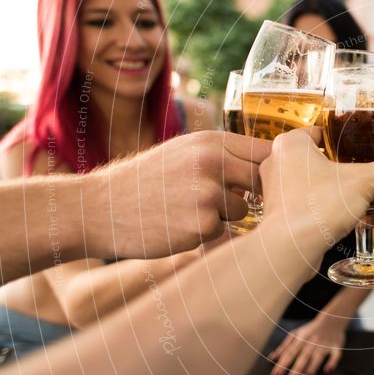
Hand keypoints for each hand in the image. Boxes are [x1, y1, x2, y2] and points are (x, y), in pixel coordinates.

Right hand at [86, 131, 270, 259]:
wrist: (98, 208)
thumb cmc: (145, 182)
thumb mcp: (182, 153)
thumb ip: (223, 156)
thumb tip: (268, 168)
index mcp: (211, 141)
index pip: (266, 151)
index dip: (274, 169)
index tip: (271, 180)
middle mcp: (213, 162)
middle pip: (263, 181)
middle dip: (253, 194)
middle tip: (226, 200)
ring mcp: (208, 193)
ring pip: (243, 210)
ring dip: (224, 216)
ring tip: (187, 210)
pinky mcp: (202, 224)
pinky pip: (222, 231)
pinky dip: (204, 233)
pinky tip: (176, 225)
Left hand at [258, 127, 373, 256]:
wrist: (291, 250)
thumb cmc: (317, 208)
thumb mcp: (363, 183)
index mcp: (292, 143)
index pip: (323, 130)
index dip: (346, 138)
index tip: (363, 145)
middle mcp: (279, 161)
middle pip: (322, 157)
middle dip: (348, 168)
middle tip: (366, 172)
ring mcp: (277, 187)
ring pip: (316, 181)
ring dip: (339, 187)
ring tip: (361, 196)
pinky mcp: (280, 210)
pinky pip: (309, 199)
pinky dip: (326, 203)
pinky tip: (346, 212)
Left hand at [268, 317, 345, 374]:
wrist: (331, 319)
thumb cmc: (310, 330)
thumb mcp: (295, 334)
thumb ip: (284, 347)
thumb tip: (271, 359)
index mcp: (300, 339)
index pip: (289, 353)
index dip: (281, 365)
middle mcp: (312, 342)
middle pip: (303, 356)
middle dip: (296, 369)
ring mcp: (324, 344)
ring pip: (318, 357)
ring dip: (312, 367)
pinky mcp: (336, 346)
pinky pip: (335, 355)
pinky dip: (332, 362)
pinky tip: (328, 370)